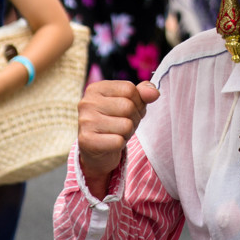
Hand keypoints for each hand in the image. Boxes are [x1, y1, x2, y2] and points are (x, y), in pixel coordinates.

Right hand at [78, 80, 159, 194]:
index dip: (137, 101)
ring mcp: (85, 121)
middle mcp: (87, 102)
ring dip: (128, 132)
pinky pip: (118, 141)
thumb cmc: (114, 121)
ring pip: (126, 125)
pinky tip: (112, 143)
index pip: (129, 89)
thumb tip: (154, 93)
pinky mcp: (86, 141)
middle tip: (125, 124)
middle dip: (134, 118)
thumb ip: (142, 93)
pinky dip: (120, 144)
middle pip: (128, 107)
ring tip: (118, 133)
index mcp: (96, 88)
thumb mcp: (128, 102)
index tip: (131, 110)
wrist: (96, 151)